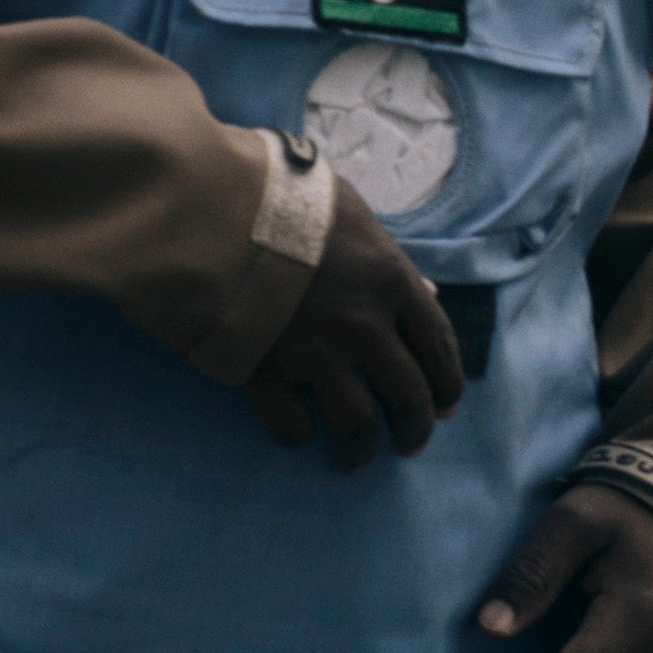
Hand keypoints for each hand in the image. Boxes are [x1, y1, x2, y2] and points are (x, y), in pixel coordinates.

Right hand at [237, 171, 464, 468]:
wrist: (204, 204)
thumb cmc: (277, 193)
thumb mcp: (348, 208)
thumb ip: (388, 254)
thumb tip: (428, 295)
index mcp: (390, 281)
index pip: (439, 347)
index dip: (448, 385)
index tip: (445, 408)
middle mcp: (364, 326)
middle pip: (408, 397)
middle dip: (415, 429)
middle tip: (408, 445)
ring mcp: (315, 355)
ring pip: (357, 425)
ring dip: (361, 450)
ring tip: (352, 459)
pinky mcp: (264, 373)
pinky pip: (291, 426)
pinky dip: (297, 436)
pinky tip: (297, 434)